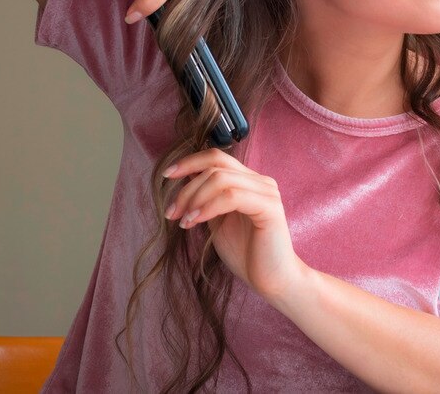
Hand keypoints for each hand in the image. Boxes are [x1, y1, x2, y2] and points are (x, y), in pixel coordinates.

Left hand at [163, 148, 307, 300]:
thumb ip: (206, 199)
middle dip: (187, 187)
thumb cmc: (246, 253)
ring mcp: (267, 192)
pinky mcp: (269, 207)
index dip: (189, 162)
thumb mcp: (218, 221)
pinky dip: (208, 207)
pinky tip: (194, 221)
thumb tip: (185, 178)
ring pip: (220, 179)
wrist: (273, 281)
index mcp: (249, 181)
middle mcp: (260, 181)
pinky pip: (231, 197)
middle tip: (171, 213)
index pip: (216, 157)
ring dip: (194, 198)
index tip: (166, 176)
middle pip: (215, 165)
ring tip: (183, 221)